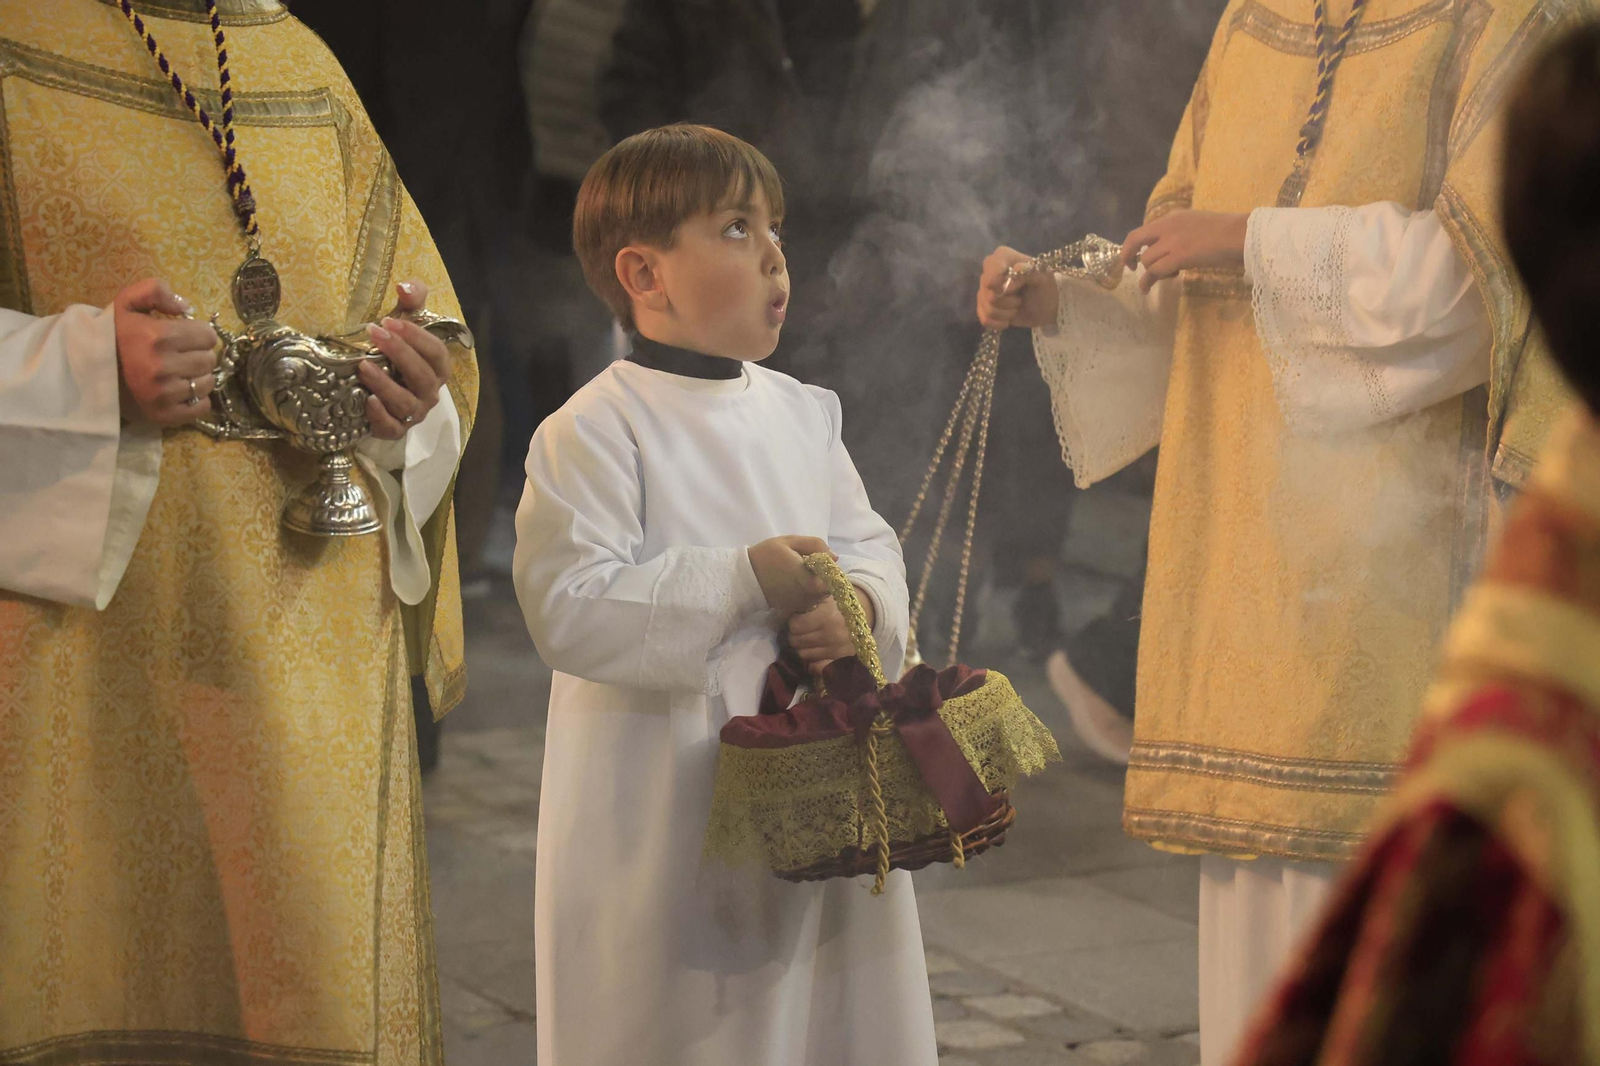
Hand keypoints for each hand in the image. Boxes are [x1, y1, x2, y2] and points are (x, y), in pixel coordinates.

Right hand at [114, 278, 219, 425]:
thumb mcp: (126, 303)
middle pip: (209, 359)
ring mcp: (164, 394)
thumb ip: (155, 291)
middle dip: (198, 354)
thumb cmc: (113, 336)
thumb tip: (186, 307)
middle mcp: (162, 367)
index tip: (184, 336)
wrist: (86, 372)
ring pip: (208, 383)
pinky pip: (202, 407)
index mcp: (157, 337)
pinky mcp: (164, 415)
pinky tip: (179, 390)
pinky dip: (197, 400)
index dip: (198, 334)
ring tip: (178, 372)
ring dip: (198, 377)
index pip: (208, 336)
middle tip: (180, 355)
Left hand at [357, 280, 453, 440]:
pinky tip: (367, 400)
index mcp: (437, 368)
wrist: (377, 392)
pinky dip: (381, 416)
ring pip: (406, 403)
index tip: (389, 320)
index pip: (436, 353)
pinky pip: (392, 428)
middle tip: (374, 332)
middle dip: (400, 353)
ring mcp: (413, 413)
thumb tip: (404, 286)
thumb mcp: (405, 323)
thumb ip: (412, 300)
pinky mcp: (394, 430)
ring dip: (386, 384)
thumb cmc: (395, 354)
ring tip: (363, 366)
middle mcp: (430, 393)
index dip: (416, 337)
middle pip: (422, 376)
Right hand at [748, 535, 833, 615]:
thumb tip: (835, 557)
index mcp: (806, 576)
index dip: (831, 570)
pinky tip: (798, 583)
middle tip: (812, 567)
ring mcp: (800, 603)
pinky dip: (809, 593)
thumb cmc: (767, 556)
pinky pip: (810, 601)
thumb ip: (815, 545)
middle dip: (825, 578)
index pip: (831, 579)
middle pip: (828, 589)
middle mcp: (805, 594)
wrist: (745, 578)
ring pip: (820, 597)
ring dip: (818, 586)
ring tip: (804, 575)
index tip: (822, 562)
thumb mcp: (790, 541)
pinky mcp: (794, 608)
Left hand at [788, 585, 875, 674]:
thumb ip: (811, 590)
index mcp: (827, 616)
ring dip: (802, 648)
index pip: (795, 625)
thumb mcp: (825, 595)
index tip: (797, 619)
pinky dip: (813, 662)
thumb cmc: (838, 607)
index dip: (794, 622)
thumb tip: (797, 591)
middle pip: (796, 642)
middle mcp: (832, 635)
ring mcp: (836, 651)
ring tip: (807, 640)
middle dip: (794, 635)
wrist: (861, 621)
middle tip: (800, 631)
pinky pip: (816, 668)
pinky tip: (815, 653)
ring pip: (803, 655)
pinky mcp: (840, 662)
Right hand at [977, 245, 1058, 329]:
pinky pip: (985, 319)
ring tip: (1017, 308)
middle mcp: (989, 272)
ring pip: (987, 308)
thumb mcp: (1043, 275)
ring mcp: (984, 291)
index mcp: (1003, 257)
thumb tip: (1011, 278)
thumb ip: (1028, 271)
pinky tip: (1008, 320)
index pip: (990, 265)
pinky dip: (999, 323)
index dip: (998, 279)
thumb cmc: (1045, 285)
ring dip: (1006, 313)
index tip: (1013, 288)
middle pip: (988, 292)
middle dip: (1007, 300)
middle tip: (1020, 299)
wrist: (1047, 305)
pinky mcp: (984, 308)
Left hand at [1120, 210, 1247, 292]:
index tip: (1134, 256)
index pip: (1145, 229)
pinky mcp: (1179, 255)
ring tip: (1162, 279)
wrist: (1242, 235)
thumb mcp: (1197, 226)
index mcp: (1173, 217)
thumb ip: (1180, 234)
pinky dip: (1148, 282)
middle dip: (1127, 255)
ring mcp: (1173, 240)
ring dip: (1149, 273)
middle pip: (1135, 239)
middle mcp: (1168, 226)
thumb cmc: (1228, 233)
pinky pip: (1155, 271)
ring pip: (1146, 260)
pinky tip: (1147, 289)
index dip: (1135, 244)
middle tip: (1130, 268)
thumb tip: (1168, 253)